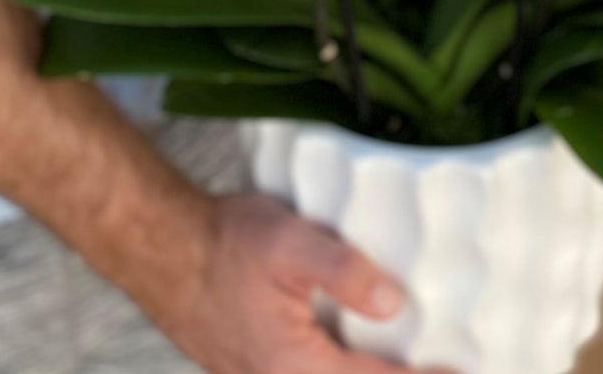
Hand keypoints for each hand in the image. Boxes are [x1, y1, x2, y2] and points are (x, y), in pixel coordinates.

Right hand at [145, 190, 446, 373]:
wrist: (162, 248)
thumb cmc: (222, 242)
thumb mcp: (289, 242)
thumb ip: (343, 272)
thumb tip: (393, 302)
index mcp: (294, 366)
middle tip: (440, 368)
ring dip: (364, 373)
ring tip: (402, 361)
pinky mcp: (255, 366)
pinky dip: (338, 369)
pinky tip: (356, 349)